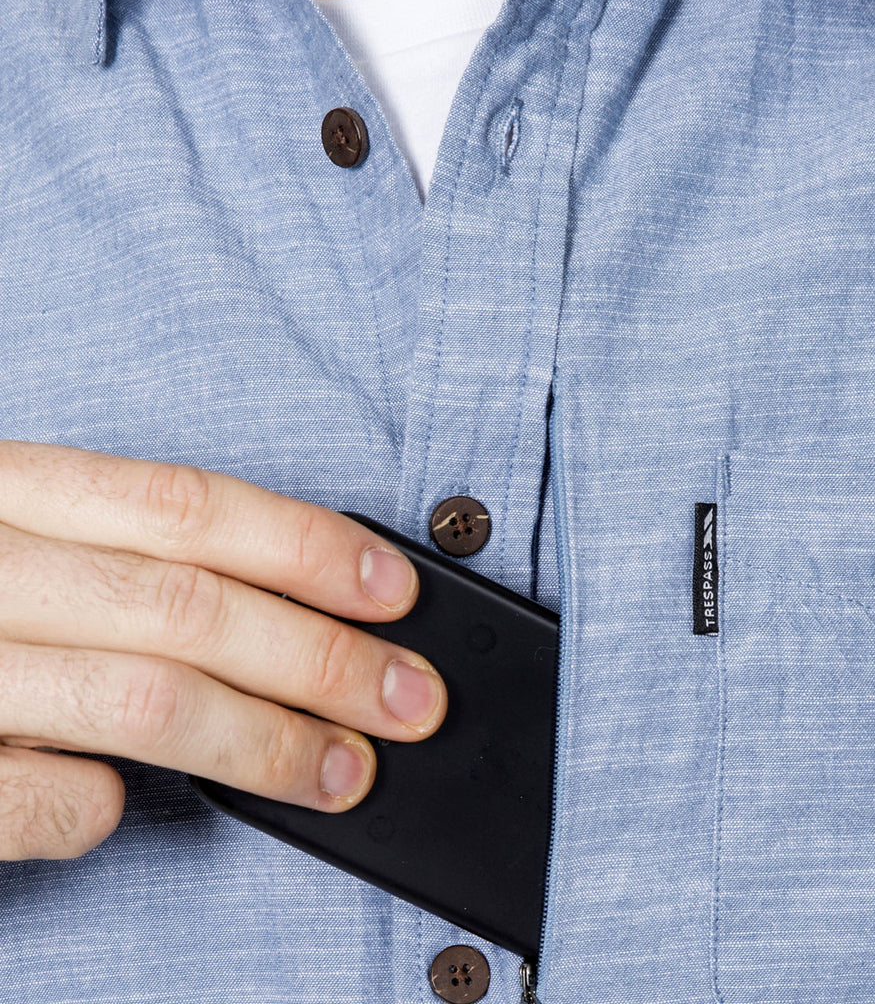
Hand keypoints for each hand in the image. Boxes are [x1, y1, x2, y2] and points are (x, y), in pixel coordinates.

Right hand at [0, 441, 445, 859]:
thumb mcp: (22, 536)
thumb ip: (124, 557)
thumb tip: (282, 603)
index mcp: (8, 487)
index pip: (191, 506)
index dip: (308, 547)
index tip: (395, 592)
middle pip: (191, 608)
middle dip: (323, 659)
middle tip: (410, 700)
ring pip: (145, 701)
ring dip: (269, 746)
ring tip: (345, 772)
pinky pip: (43, 798)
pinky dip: (105, 810)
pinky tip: (128, 805)